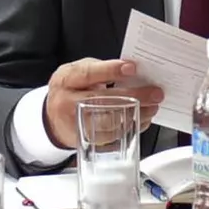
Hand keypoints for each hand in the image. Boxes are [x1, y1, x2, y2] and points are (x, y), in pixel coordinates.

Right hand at [43, 58, 164, 150]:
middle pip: (102, 100)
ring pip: (109, 121)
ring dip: (137, 114)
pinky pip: (112, 136)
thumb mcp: (79, 73)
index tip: (132, 68)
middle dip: (133, 96)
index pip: (88, 74)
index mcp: (67, 80)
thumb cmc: (72, 89)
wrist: (53, 117)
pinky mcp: (86, 140)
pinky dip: (131, 127)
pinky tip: (142, 119)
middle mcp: (68, 103)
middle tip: (155, 93)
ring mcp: (76, 124)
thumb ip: (100, 70)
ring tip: (153, 107)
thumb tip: (132, 72)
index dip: (110, 71)